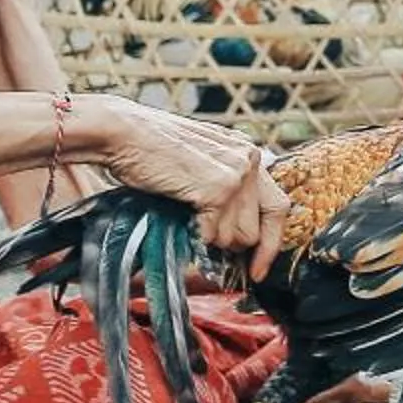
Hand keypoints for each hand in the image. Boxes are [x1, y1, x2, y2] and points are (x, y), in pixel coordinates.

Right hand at [87, 97, 291, 279]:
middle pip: (257, 230)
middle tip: (210, 250)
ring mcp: (237, 174)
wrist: (124, 133)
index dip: (270, 243)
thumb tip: (235, 231)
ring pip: (236, 237)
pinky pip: (213, 235)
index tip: (258, 269)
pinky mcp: (219, 188)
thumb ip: (224, 185)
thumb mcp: (201, 162)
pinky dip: (195, 236)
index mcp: (248, 154)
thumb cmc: (152, 150)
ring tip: (188, 222)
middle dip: (233, 247)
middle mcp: (250, 160)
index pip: (278, 207)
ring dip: (211, 241)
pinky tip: (180, 218)